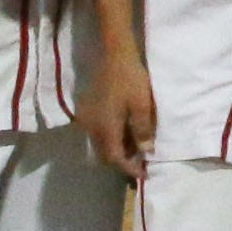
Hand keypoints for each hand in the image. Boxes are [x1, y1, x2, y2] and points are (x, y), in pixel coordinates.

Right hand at [78, 55, 157, 176]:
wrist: (114, 56)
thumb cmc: (131, 80)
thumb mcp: (142, 106)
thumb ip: (142, 130)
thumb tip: (144, 151)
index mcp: (105, 128)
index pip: (114, 158)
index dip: (128, 169)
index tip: (143, 174)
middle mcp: (91, 127)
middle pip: (104, 155)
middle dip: (121, 162)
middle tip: (140, 163)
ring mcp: (86, 119)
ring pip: (99, 145)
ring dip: (116, 150)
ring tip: (135, 149)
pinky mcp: (86, 111)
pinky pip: (97, 133)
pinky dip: (110, 138)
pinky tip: (125, 133)